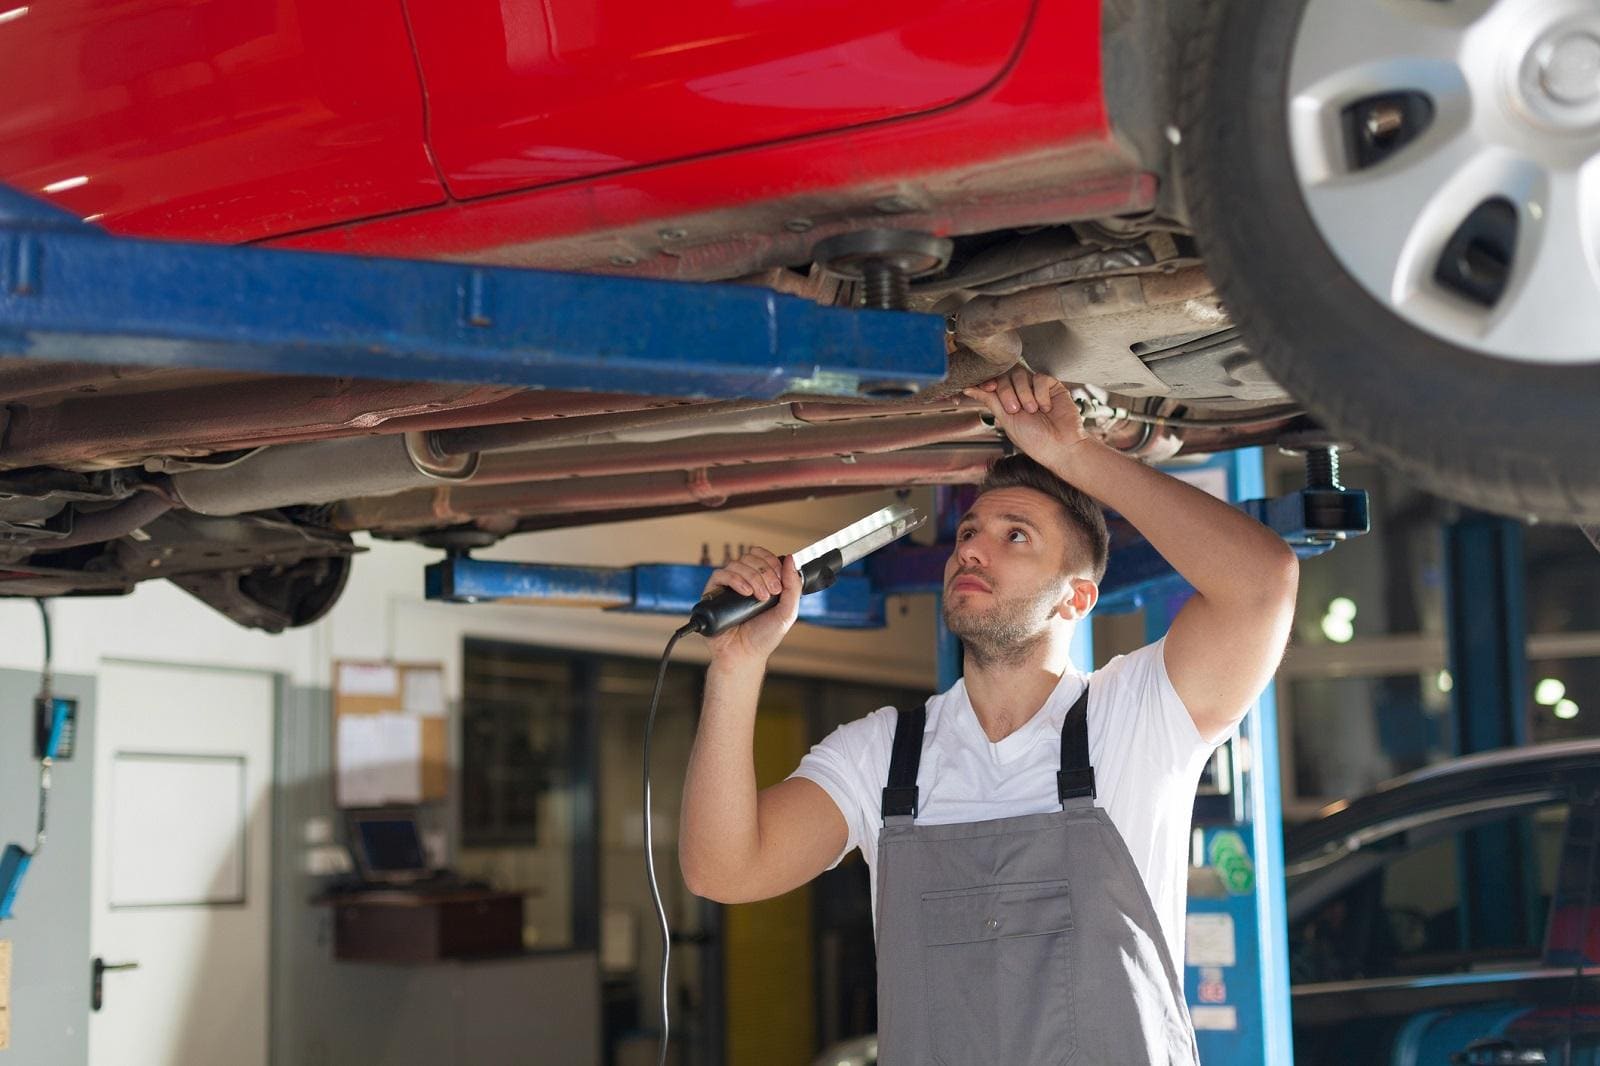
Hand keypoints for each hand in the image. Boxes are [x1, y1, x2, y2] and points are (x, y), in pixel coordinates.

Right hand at [702, 547, 801, 664]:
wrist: (744, 655)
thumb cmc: (764, 637)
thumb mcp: (787, 612)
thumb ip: (793, 586)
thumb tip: (790, 559)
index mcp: (760, 581)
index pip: (762, 556)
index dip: (771, 561)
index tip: (780, 579)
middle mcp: (743, 581)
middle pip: (750, 557)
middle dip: (764, 572)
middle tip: (771, 592)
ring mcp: (728, 586)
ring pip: (736, 564)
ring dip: (752, 577)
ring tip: (758, 597)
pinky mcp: (713, 594)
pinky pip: (720, 574)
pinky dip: (735, 580)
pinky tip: (745, 593)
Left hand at [962, 367, 1091, 466]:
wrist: (1061, 447)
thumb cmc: (1035, 440)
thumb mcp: (1006, 421)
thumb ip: (990, 401)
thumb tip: (969, 389)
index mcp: (1008, 402)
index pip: (994, 382)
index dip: (989, 382)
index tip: (988, 388)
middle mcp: (1021, 393)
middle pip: (1006, 376)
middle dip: (1007, 392)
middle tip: (1014, 409)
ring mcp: (1036, 389)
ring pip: (1021, 375)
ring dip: (1024, 394)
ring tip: (1032, 411)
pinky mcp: (1052, 386)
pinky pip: (1040, 378)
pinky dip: (1040, 393)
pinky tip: (1046, 407)